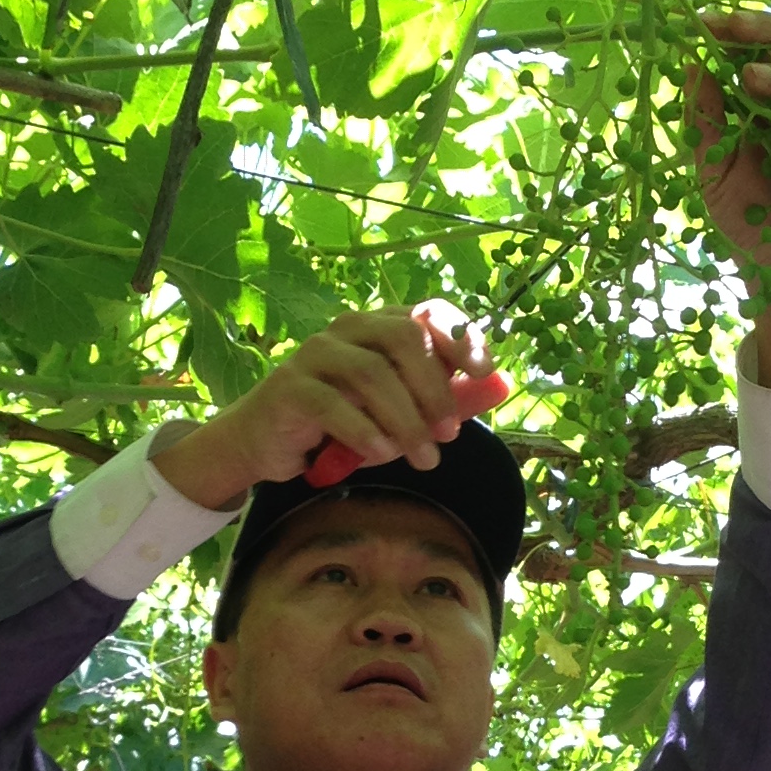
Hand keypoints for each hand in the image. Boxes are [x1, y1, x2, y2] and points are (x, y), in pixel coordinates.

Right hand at [152, 303, 510, 513]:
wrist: (269, 441)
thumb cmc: (344, 425)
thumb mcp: (404, 413)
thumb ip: (450, 399)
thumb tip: (502, 386)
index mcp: (380, 326)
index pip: (428, 312)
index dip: (461, 338)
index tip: (483, 374)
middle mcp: (349, 329)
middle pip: (403, 338)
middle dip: (435, 388)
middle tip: (450, 433)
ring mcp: (316, 354)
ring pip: (371, 374)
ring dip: (406, 420)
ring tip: (423, 458)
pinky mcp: (290, 387)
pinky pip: (333, 404)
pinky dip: (365, 431)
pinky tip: (382, 454)